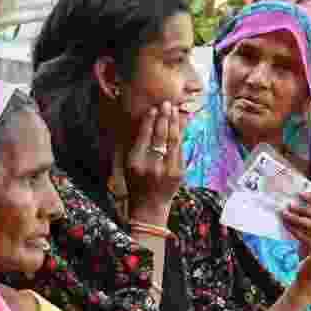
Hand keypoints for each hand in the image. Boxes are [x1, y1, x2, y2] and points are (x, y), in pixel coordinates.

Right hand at [124, 101, 185, 224]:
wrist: (149, 206)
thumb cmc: (136, 183)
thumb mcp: (129, 165)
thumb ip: (137, 145)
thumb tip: (149, 121)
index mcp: (135, 162)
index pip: (144, 136)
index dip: (149, 120)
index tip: (153, 109)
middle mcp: (151, 166)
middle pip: (160, 136)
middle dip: (164, 117)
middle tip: (167, 104)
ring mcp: (167, 170)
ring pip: (173, 141)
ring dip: (174, 123)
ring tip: (174, 110)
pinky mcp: (178, 173)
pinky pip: (180, 149)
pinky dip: (181, 135)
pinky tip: (181, 123)